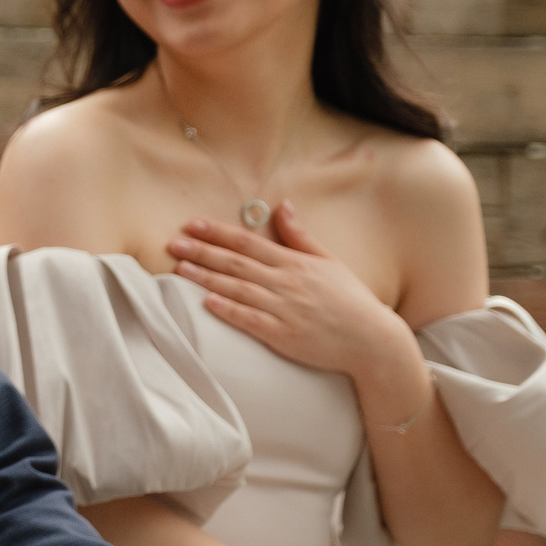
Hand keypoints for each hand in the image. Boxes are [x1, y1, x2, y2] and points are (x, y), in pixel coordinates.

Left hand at [166, 204, 420, 393]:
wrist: (372, 341)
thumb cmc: (350, 300)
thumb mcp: (328, 261)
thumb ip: (300, 235)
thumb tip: (283, 205)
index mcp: (295, 263)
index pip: (248, 242)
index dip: (217, 233)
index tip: (192, 224)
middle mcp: (286, 283)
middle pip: (236, 263)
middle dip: (202, 252)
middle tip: (173, 243)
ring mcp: (284, 310)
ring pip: (238, 289)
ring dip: (206, 278)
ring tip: (180, 269)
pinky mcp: (283, 336)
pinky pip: (251, 320)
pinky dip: (229, 310)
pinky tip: (207, 302)